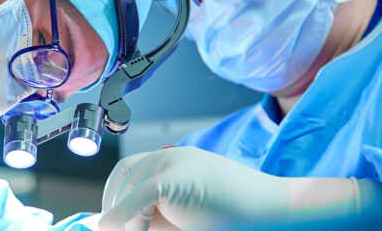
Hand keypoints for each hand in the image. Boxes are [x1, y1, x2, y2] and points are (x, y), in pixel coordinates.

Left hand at [99, 147, 381, 229]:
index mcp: (172, 162)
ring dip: (123, 216)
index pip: (126, 172)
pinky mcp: (176, 178)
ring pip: (128, 188)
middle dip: (115, 209)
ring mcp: (173, 164)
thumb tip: (109, 224)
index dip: (112, 196)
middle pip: (123, 179)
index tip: (106, 222)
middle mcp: (170, 158)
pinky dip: (127, 217)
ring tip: (134, 230)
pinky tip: (135, 230)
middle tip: (112, 229)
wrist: (276, 209)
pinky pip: (140, 197)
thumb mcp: (184, 213)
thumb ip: (149, 214)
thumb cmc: (235, 215)